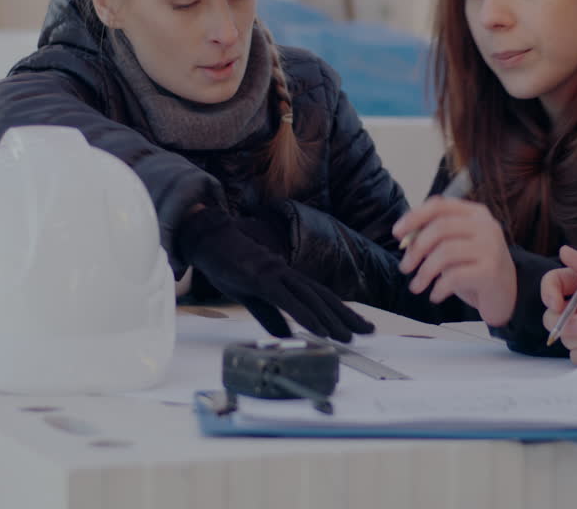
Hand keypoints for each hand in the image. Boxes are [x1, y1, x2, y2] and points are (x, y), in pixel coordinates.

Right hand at [177, 207, 374, 341]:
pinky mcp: (262, 279)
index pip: (320, 296)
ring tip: (349, 335)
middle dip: (347, 315)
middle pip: (324, 297)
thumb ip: (269, 315)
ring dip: (332, 319)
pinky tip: (321, 330)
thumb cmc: (228, 264)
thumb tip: (285, 334)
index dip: (340, 311)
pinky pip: (289, 301)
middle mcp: (287, 274)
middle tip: (368, 331)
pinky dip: (307, 316)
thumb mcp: (250, 297)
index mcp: (286, 278)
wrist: (208, 241)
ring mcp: (276, 274)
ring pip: (312, 299)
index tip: (358, 325)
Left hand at [392, 197, 516, 325]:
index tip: (397, 234)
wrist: (507, 294)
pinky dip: (438, 288)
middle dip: (416, 249)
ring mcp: (491, 247)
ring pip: (444, 253)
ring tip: (417, 286)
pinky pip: (454, 276)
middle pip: (440, 228)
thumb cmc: (474, 268)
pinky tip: (435, 295)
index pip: (439, 205)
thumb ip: (434, 238)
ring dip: (424, 272)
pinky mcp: (491, 271)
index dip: (414, 217)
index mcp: (475, 214)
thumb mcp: (455, 247)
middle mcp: (486, 226)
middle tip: (405, 267)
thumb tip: (405, 239)